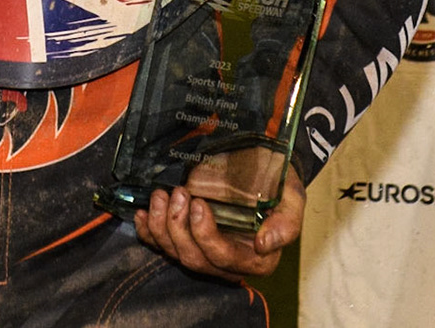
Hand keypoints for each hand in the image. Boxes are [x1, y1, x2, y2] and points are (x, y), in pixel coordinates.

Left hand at [133, 169, 303, 280]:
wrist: (265, 171)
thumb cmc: (279, 186)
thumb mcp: (292, 198)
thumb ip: (287, 223)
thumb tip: (265, 244)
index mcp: (256, 260)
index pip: (223, 258)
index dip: (206, 236)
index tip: (199, 205)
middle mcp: (227, 263)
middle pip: (194, 258)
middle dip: (179, 227)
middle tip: (177, 193)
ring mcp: (204, 252)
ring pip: (174, 252)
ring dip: (160, 225)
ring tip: (161, 195)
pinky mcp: (186, 241)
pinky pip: (160, 245)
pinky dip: (146, 231)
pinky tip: (141, 213)